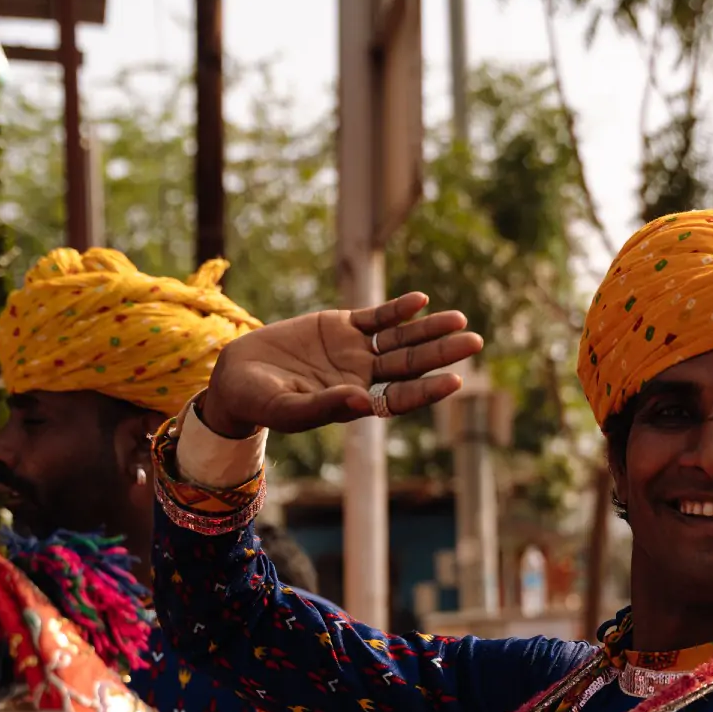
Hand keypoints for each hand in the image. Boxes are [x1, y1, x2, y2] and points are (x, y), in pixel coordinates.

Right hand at [200, 292, 482, 436]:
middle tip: (475, 342)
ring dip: (429, 329)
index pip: (401, 398)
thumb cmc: (260, 404)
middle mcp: (362, 377)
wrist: (237, 378)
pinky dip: (397, 309)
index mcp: (355, 403)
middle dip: (441, 353)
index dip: (427, 390)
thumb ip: (325, 407)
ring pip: (400, 339)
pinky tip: (421, 301)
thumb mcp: (288, 409)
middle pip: (410, 364)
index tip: (455, 381)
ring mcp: (354, 351)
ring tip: (460, 320)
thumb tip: (363, 403)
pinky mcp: (340, 327)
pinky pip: (376, 317)